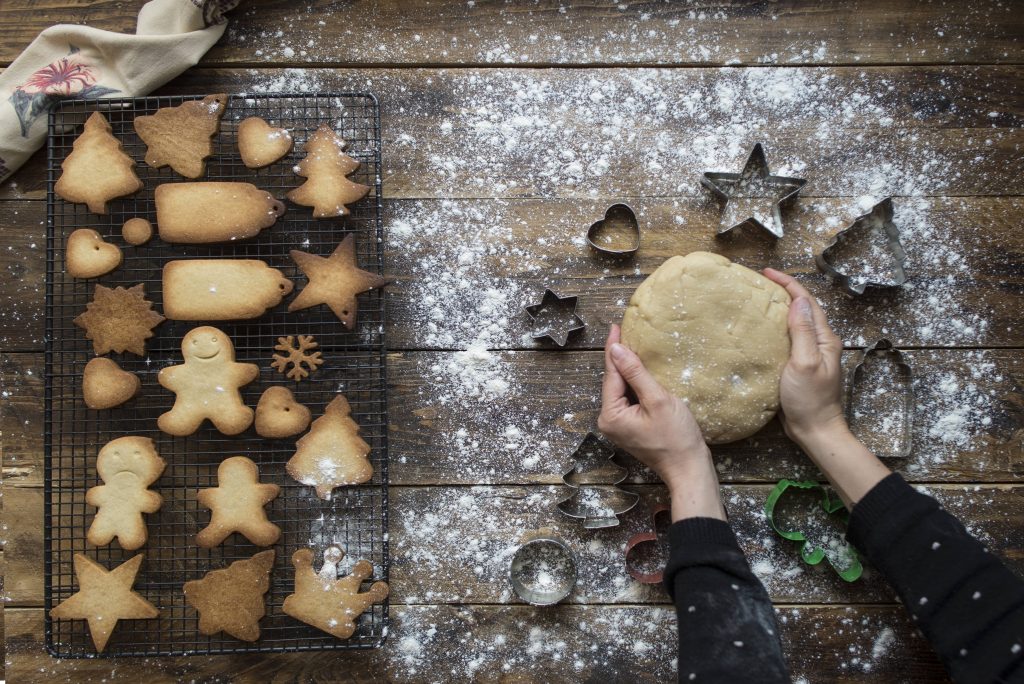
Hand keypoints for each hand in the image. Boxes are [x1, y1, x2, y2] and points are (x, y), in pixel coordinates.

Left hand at [598, 325, 724, 520]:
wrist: (688, 468)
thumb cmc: (677, 437)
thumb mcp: (658, 399)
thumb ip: (636, 373)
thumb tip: (616, 350)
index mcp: (610, 415)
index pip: (611, 374)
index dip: (614, 349)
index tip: (615, 326)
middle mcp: (608, 421)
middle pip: (613, 381)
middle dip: (619, 358)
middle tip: (623, 331)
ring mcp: (617, 426)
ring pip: (620, 390)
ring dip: (627, 369)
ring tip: (631, 344)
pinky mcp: (628, 427)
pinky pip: (627, 399)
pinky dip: (633, 384)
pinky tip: (640, 369)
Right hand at [762, 269, 847, 447]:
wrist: (815, 429)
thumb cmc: (810, 399)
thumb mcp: (805, 363)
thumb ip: (802, 332)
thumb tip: (798, 300)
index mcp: (824, 338)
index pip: (807, 301)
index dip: (788, 284)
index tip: (766, 273)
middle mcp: (820, 342)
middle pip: (803, 308)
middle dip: (784, 291)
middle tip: (760, 282)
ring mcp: (811, 354)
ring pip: (796, 322)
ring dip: (780, 307)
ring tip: (759, 299)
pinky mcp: (800, 365)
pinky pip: (789, 338)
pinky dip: (777, 327)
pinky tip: (763, 329)